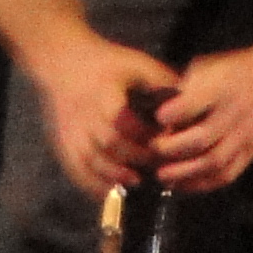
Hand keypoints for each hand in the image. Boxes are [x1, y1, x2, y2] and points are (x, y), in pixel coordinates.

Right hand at [33, 36, 180, 192]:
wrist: (62, 62)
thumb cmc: (106, 64)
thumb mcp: (135, 63)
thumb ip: (161, 81)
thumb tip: (190, 101)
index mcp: (103, 92)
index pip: (121, 119)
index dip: (143, 134)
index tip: (162, 138)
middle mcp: (84, 113)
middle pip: (108, 143)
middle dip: (135, 157)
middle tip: (156, 164)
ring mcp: (70, 131)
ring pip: (91, 160)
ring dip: (115, 175)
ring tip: (136, 180)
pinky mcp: (63, 143)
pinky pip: (76, 170)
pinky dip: (93, 184)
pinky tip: (112, 190)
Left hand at [147, 37, 252, 192]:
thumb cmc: (232, 71)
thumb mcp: (206, 67)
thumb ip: (183, 87)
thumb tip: (153, 104)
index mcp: (220, 88)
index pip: (196, 103)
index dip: (175, 112)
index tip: (157, 117)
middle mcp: (235, 113)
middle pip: (203, 138)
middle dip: (173, 148)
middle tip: (153, 150)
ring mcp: (247, 135)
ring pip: (215, 161)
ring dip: (185, 172)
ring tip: (162, 175)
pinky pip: (227, 174)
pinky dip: (203, 184)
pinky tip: (183, 185)